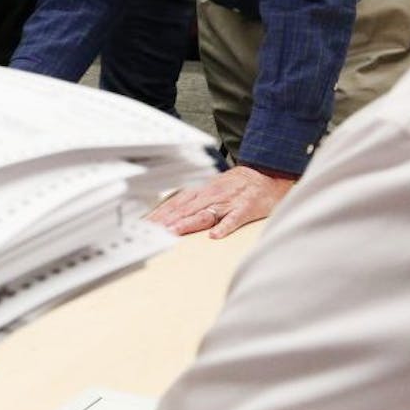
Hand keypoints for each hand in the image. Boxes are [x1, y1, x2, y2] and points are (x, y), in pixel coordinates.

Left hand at [146, 165, 295, 237]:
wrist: (265, 174)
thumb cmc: (235, 186)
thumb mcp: (209, 188)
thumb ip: (190, 200)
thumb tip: (167, 212)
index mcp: (200, 192)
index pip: (174, 204)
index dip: (159, 214)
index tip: (144, 225)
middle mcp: (210, 196)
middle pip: (184, 210)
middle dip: (166, 221)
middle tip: (151, 231)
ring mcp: (227, 202)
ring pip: (204, 214)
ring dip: (187, 223)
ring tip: (173, 232)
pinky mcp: (245, 209)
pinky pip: (234, 219)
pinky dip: (224, 226)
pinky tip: (214, 235)